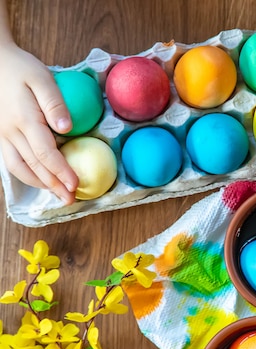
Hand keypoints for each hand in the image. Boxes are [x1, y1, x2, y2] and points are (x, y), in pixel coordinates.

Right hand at [0, 42, 76, 203]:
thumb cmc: (21, 68)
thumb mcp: (42, 78)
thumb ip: (55, 104)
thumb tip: (67, 129)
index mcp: (25, 119)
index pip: (45, 153)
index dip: (61, 171)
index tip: (76, 184)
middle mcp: (11, 132)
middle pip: (34, 166)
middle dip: (54, 185)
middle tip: (70, 200)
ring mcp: (2, 134)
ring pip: (19, 167)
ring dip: (39, 184)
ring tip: (57, 195)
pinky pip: (11, 161)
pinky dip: (26, 174)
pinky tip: (40, 179)